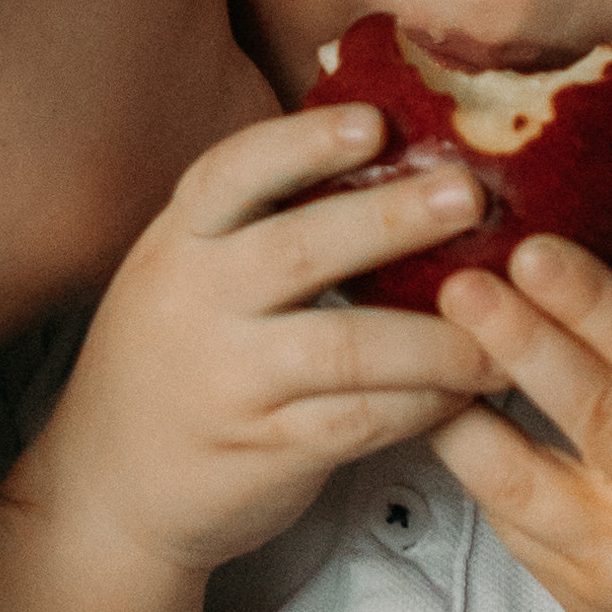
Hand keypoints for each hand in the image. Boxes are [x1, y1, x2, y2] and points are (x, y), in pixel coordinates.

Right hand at [23, 109, 505, 581]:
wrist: (107, 488)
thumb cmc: (173, 363)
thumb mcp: (184, 276)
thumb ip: (254, 225)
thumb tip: (380, 144)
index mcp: (179, 243)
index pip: (233, 175)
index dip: (304, 143)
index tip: (375, 122)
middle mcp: (194, 303)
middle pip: (299, 249)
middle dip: (392, 219)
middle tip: (471, 196)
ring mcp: (227, 380)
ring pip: (347, 347)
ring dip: (437, 337)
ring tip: (503, 325)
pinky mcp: (263, 448)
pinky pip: (359, 420)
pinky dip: (423, 404)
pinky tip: (466, 391)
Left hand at [424, 210, 611, 611]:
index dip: (595, 303)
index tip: (534, 247)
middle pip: (592, 413)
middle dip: (519, 343)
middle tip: (458, 283)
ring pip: (523, 484)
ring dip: (460, 414)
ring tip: (411, 352)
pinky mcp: (584, 602)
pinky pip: (511, 527)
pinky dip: (471, 468)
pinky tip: (434, 415)